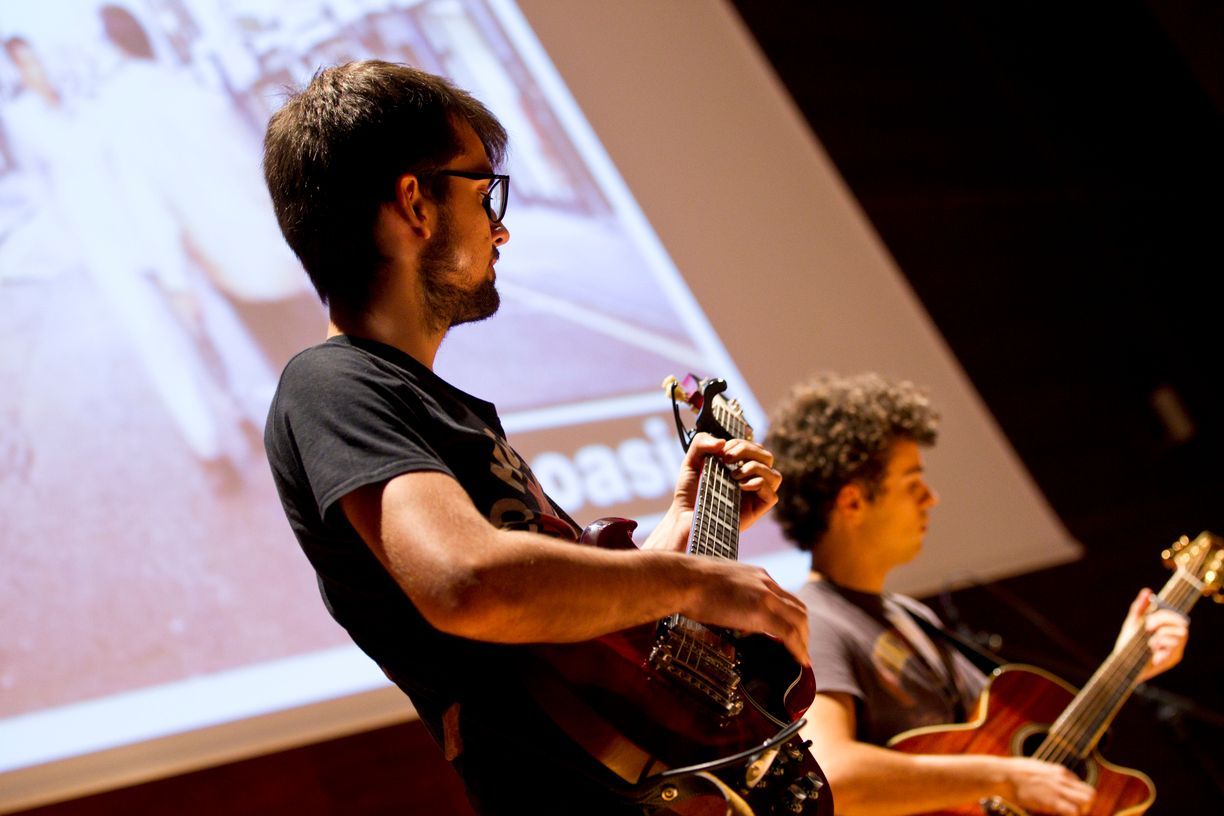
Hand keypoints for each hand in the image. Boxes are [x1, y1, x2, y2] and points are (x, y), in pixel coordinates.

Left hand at [671, 432, 781, 530]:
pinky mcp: (755, 511)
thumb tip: (723, 442)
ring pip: (775, 476)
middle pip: (767, 457)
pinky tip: (741, 486)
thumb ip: (701, 443)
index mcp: (740, 467)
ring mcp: (754, 496)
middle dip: (748, 450)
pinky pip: (772, 496)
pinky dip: (759, 485)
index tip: (722, 451)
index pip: (755, 448)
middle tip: (727, 459)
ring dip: (756, 467)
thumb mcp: (690, 461)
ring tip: (734, 475)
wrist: (684, 516)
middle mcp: (750, 480)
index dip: (741, 443)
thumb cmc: (689, 491)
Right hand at [682, 557, 809, 666]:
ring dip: (803, 641)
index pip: (784, 597)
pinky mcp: (760, 612)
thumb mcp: (718, 583)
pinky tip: (800, 660)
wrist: (684, 579)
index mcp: (757, 575)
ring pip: (799, 620)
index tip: (790, 631)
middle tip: (801, 648)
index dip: (791, 616)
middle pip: (798, 608)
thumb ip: (731, 595)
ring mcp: (765, 596)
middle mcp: (766, 583)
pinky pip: (789, 633)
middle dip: (803, 630)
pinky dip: (798, 649)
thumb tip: (727, 611)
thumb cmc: (690, 582)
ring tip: (802, 658)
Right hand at [1003, 757, 1094, 815]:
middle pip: (1090, 793)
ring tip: (1069, 814)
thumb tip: (1043, 777)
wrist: (1003, 774)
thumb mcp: (1033, 767)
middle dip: (1086, 805)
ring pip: (1087, 801)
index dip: (1078, 797)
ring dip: (1082, 811)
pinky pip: (1073, 811)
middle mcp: (1062, 778)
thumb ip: (1044, 773)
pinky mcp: (1052, 800)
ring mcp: (1058, 789)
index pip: (1081, 785)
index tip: (1070, 803)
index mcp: (1058, 771)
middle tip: (1076, 812)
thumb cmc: (1012, 772)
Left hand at [1116, 588, 1188, 682]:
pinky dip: (1161, 645)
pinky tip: (1152, 650)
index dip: (1165, 614)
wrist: (1122, 663)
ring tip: (1149, 642)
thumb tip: (1147, 591)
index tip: (1149, 619)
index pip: (1176, 615)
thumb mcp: (1133, 622)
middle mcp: (1174, 638)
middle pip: (1182, 623)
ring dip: (1162, 635)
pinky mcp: (1172, 659)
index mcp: (1167, 627)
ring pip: (1181, 634)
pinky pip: (1175, 647)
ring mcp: (1175, 649)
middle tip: (1147, 627)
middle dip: (1163, 622)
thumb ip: (1140, 607)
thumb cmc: (1128, 643)